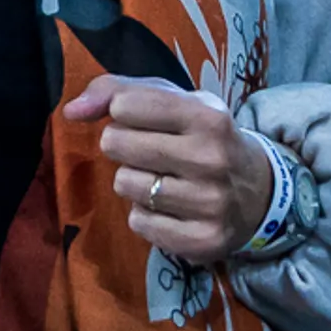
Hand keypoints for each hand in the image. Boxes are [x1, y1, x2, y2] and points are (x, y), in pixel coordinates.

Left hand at [67, 75, 273, 264]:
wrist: (259, 191)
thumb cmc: (203, 137)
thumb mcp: (175, 101)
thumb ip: (118, 91)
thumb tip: (71, 111)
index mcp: (207, 115)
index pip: (125, 104)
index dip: (122, 111)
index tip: (140, 118)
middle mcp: (211, 158)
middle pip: (116, 144)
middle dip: (123, 146)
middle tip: (151, 151)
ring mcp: (208, 203)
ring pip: (125, 185)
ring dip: (134, 182)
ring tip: (163, 179)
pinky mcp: (201, 240)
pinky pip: (138, 223)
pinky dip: (145, 215)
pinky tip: (170, 208)